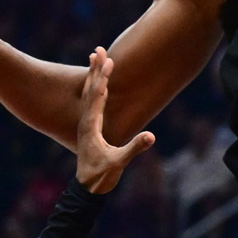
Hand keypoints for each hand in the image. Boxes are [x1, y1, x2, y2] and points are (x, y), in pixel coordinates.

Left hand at [76, 47, 154, 194]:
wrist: (87, 188)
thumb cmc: (102, 176)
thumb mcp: (119, 163)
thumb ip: (133, 148)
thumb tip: (151, 135)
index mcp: (91, 125)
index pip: (98, 96)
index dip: (103, 77)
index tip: (109, 60)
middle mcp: (86, 120)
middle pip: (91, 88)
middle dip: (96, 68)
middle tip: (98, 49)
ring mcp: (87, 122)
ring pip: (89, 92)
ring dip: (94, 74)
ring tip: (95, 56)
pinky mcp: (90, 126)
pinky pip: (92, 101)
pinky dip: (95, 87)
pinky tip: (98, 81)